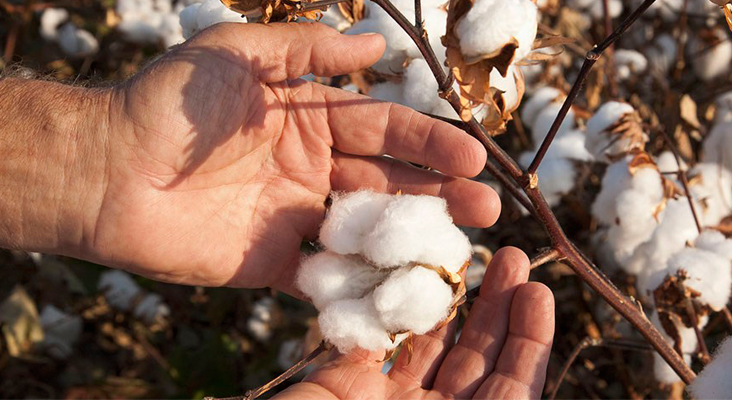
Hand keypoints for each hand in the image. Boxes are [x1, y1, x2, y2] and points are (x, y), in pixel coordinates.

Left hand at [80, 22, 499, 293]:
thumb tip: (377, 46)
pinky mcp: (279, 264)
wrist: (108, 170)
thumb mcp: (239, 54)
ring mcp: (300, 218)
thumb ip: (307, 49)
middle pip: (391, 183)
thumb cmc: (169, 104)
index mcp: (312, 120)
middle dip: (441, 194)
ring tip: (462, 250)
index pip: (385, 129)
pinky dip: (367, 284)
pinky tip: (408, 289)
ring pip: (371, 230)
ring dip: (417, 239)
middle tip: (486, 210)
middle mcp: (315, 169)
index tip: (471, 157)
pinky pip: (331, 276)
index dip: (430, 143)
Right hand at [276, 247, 553, 399]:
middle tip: (514, 257)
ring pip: (431, 344)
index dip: (529, 342)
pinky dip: (390, 305)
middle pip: (477, 359)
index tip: (539, 295)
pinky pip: (373, 338)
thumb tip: (521, 395)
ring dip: (452, 300)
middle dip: (498, 307)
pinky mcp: (343, 385)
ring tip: (470, 254)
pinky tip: (411, 272)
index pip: (511, 389)